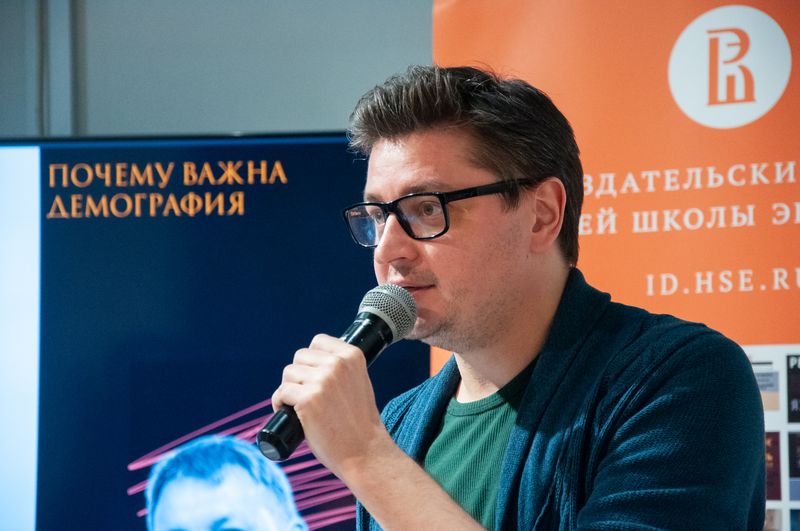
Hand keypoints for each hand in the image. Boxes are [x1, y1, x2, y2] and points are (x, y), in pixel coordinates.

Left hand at [272, 333, 392, 477]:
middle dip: (299, 375)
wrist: (364, 452)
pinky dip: (280, 403)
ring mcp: (322, 380)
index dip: (311, 359)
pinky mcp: (308, 399)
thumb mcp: (358, 383)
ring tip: (299, 406)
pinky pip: (281, 393)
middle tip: (306, 395)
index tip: (314, 376)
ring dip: (289, 389)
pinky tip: (290, 414)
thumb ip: (340, 370)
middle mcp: (338, 364)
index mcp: (353, 356)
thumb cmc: (358, 423)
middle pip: (300, 357)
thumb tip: (311, 364)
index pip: (318, 341)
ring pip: (288, 373)